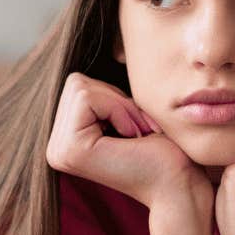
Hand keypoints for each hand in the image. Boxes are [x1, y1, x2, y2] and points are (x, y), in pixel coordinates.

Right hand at [45, 72, 205, 212]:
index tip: (137, 128)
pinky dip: (119, 109)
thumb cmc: (165, 151)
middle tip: (138, 131)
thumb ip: (105, 93)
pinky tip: (132, 138)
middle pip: (76, 82)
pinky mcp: (70, 150)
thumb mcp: (128, 112)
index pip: (77, 84)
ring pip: (81, 86)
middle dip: (115, 99)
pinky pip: (88, 97)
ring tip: (136, 135)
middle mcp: (55, 148)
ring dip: (119, 105)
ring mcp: (58, 151)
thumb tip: (108, 49)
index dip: (115, 96)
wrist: (180, 184)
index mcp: (65, 140)